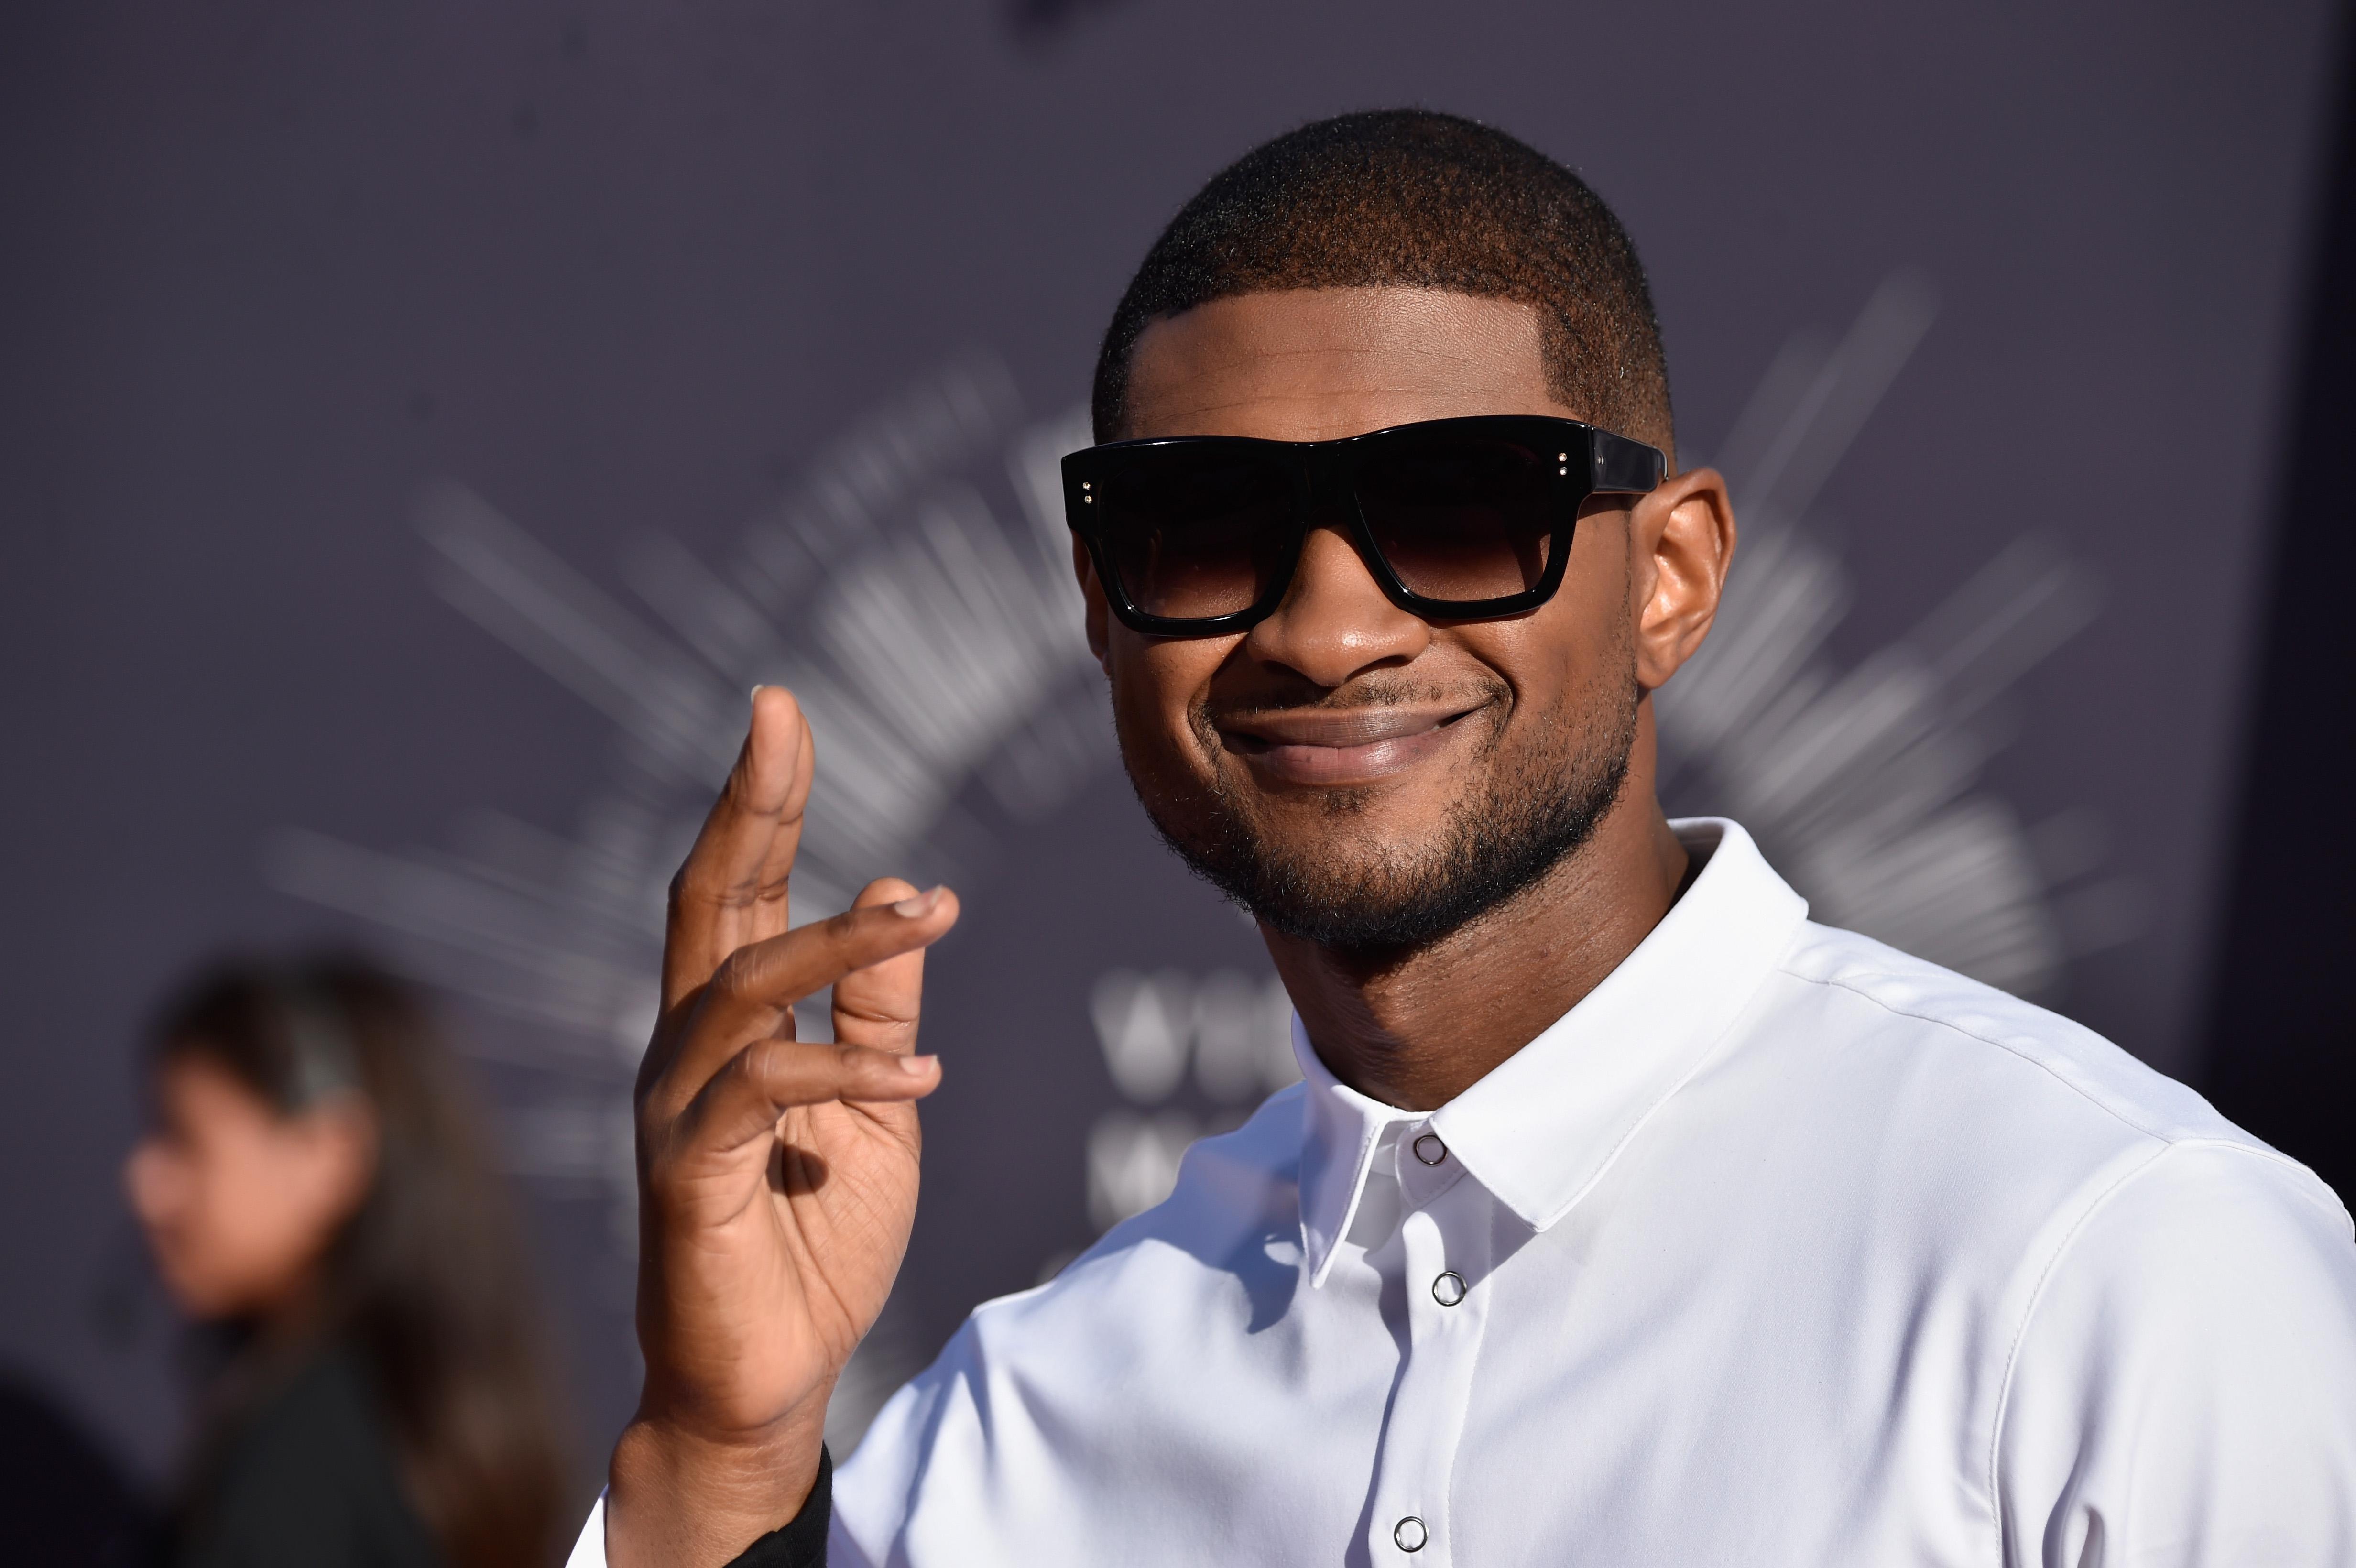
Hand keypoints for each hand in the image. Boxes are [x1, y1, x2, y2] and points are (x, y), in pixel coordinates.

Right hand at [605, 687, 959, 1566]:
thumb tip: (905, 895)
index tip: (781, 713)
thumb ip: (879, 1009)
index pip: (738, 891)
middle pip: (710, 903)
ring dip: (843, 941)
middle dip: (748, 806)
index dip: (759, 801)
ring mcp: (676, 1109)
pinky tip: (923, 1072)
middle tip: (779, 718)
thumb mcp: (878, 1109)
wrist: (768, 1379)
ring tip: (934, 915)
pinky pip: (765, 1093)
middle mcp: (685, 1050)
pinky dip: (848, 1069)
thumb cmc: (814, 1241)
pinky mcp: (686, 1175)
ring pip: (747, 987)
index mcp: (728, 1027)